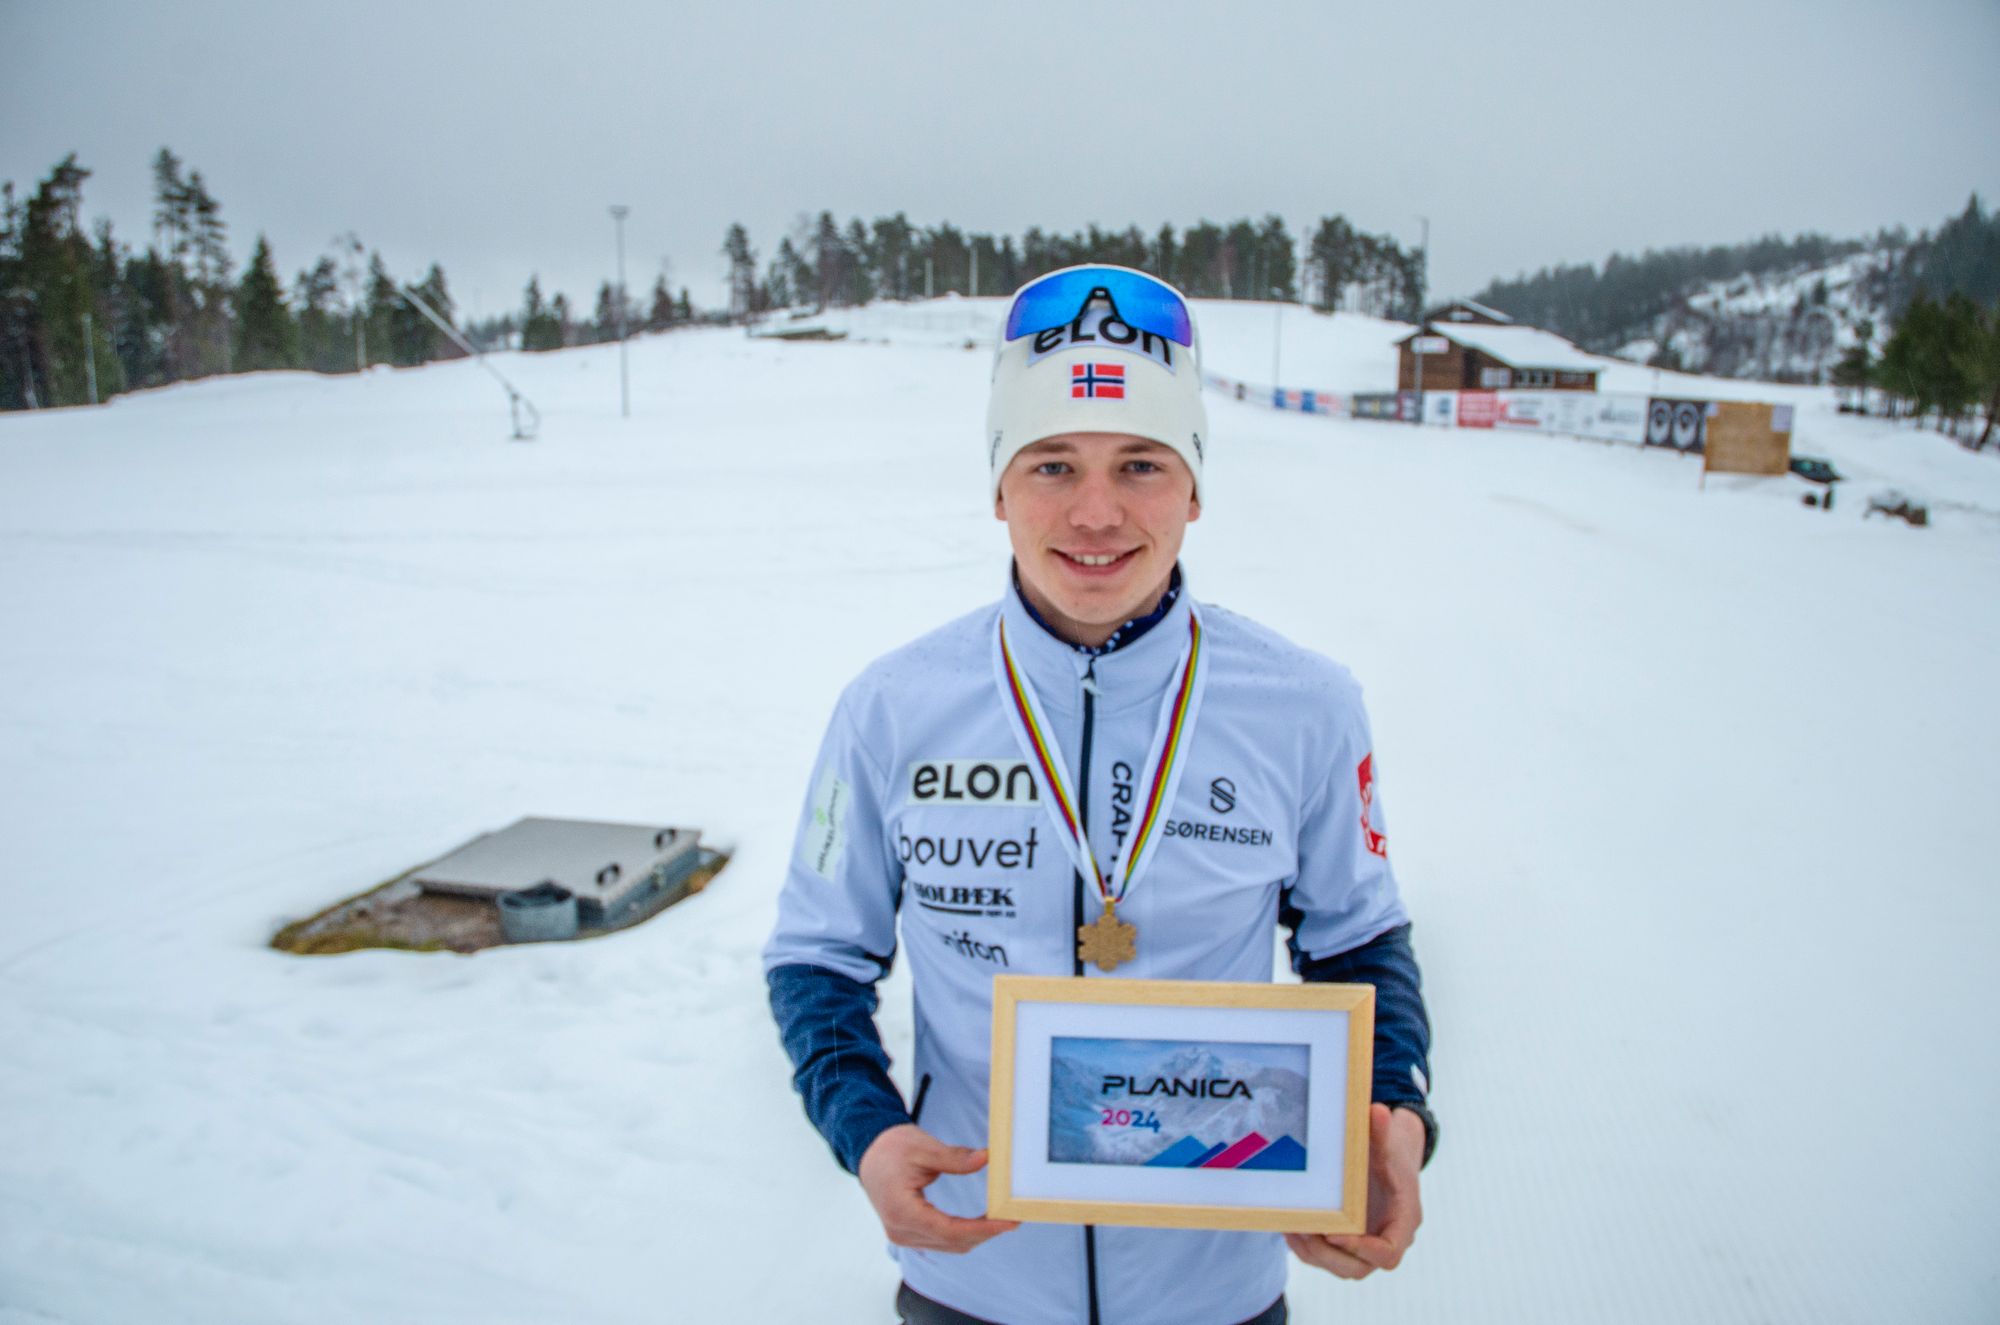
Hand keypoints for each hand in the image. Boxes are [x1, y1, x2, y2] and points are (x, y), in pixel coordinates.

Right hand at [857, 1123, 1019, 1253]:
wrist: (868, 1153)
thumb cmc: (892, 1148)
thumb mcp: (924, 1148)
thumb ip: (954, 1158)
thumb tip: (986, 1158)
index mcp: (901, 1210)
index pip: (949, 1230)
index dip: (983, 1229)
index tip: (1009, 1221)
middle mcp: (900, 1230)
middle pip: (952, 1242)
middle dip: (985, 1233)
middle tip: (1014, 1217)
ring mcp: (902, 1235)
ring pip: (949, 1245)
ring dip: (977, 1235)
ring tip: (1002, 1220)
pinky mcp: (907, 1233)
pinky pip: (941, 1240)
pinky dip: (963, 1234)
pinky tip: (982, 1223)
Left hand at [1285, 1103, 1423, 1280]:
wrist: (1389, 1160)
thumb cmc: (1390, 1152)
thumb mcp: (1387, 1142)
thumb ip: (1381, 1131)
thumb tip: (1377, 1111)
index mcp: (1403, 1221)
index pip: (1388, 1253)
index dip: (1363, 1249)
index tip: (1335, 1234)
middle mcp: (1385, 1239)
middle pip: (1359, 1269)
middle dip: (1328, 1254)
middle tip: (1304, 1230)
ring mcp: (1366, 1246)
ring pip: (1340, 1268)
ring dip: (1313, 1254)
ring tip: (1291, 1228)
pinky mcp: (1347, 1244)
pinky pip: (1326, 1258)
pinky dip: (1306, 1249)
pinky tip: (1288, 1228)